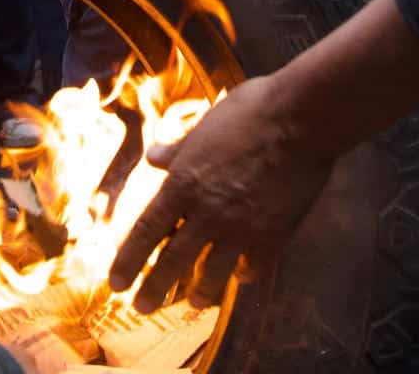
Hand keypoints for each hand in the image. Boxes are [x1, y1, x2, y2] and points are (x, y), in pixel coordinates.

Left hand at [108, 77, 336, 313]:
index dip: (129, 260)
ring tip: (194, 303)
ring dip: (201, 291)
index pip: (147, 230)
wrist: (302, 118)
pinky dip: (245, 274)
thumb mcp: (206, 124)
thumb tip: (154, 158)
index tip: (116, 283)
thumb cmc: (252, 110)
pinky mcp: (273, 234)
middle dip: (155, 288)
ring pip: (213, 272)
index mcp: (184, 183)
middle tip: (143, 308)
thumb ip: (180, 148)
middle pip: (174, 260)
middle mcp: (207, 211)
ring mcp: (241, 227)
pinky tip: (242, 277)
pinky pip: (253, 265)